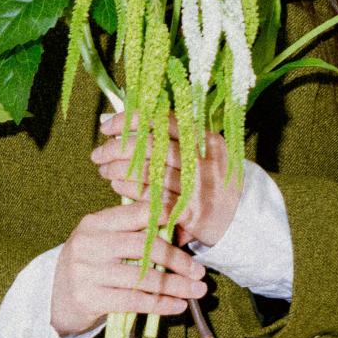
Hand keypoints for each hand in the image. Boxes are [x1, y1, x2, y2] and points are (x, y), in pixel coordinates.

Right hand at [51, 198, 209, 334]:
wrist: (57, 299)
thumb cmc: (91, 267)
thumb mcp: (106, 243)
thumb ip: (136, 235)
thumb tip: (181, 231)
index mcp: (95, 222)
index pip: (136, 213)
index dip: (165, 214)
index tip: (190, 218)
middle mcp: (89, 243)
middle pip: (143, 247)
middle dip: (177, 259)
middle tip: (200, 271)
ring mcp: (86, 272)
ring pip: (142, 277)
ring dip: (176, 285)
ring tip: (198, 291)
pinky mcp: (89, 298)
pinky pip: (134, 301)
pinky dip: (161, 304)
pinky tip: (179, 306)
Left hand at [89, 109, 240, 247]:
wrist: (240, 218)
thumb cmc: (210, 181)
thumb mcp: (201, 154)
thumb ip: (172, 140)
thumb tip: (126, 127)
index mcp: (204, 139)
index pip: (161, 119)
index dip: (129, 120)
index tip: (106, 127)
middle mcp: (202, 160)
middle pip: (150, 145)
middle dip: (116, 148)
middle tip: (97, 154)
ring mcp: (198, 187)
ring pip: (147, 172)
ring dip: (118, 170)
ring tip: (104, 171)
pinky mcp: (190, 212)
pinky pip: (151, 198)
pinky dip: (129, 190)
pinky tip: (116, 187)